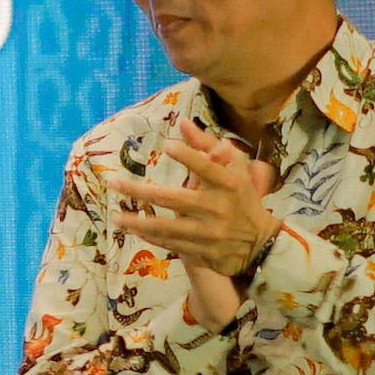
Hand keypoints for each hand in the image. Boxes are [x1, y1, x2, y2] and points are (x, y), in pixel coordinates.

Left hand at [117, 121, 276, 283]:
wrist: (261, 244)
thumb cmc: (242, 198)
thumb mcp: (234, 170)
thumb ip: (207, 146)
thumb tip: (183, 123)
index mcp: (230, 184)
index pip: (208, 168)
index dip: (189, 156)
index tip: (166, 146)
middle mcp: (219, 208)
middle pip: (175, 199)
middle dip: (141, 192)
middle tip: (113, 183)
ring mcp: (210, 232)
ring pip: (168, 227)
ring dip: (138, 222)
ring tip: (115, 216)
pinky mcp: (203, 252)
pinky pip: (172, 243)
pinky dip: (151, 237)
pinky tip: (133, 228)